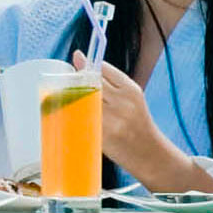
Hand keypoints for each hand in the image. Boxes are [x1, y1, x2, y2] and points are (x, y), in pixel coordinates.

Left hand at [76, 53, 198, 190]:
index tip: (76, 59)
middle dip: (75, 81)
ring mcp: (114, 120)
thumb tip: (79, 60)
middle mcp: (123, 102)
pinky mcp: (104, 136)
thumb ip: (109, 83)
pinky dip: (73, 117)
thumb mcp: (130, 99)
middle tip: (65, 83)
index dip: (86, 64)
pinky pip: (83, 121)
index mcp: (131, 90)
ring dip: (69, 99)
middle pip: (90, 83)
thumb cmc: (136, 123)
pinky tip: (69, 117)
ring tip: (62, 100)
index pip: (103, 69)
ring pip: (83, 101)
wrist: (150, 154)